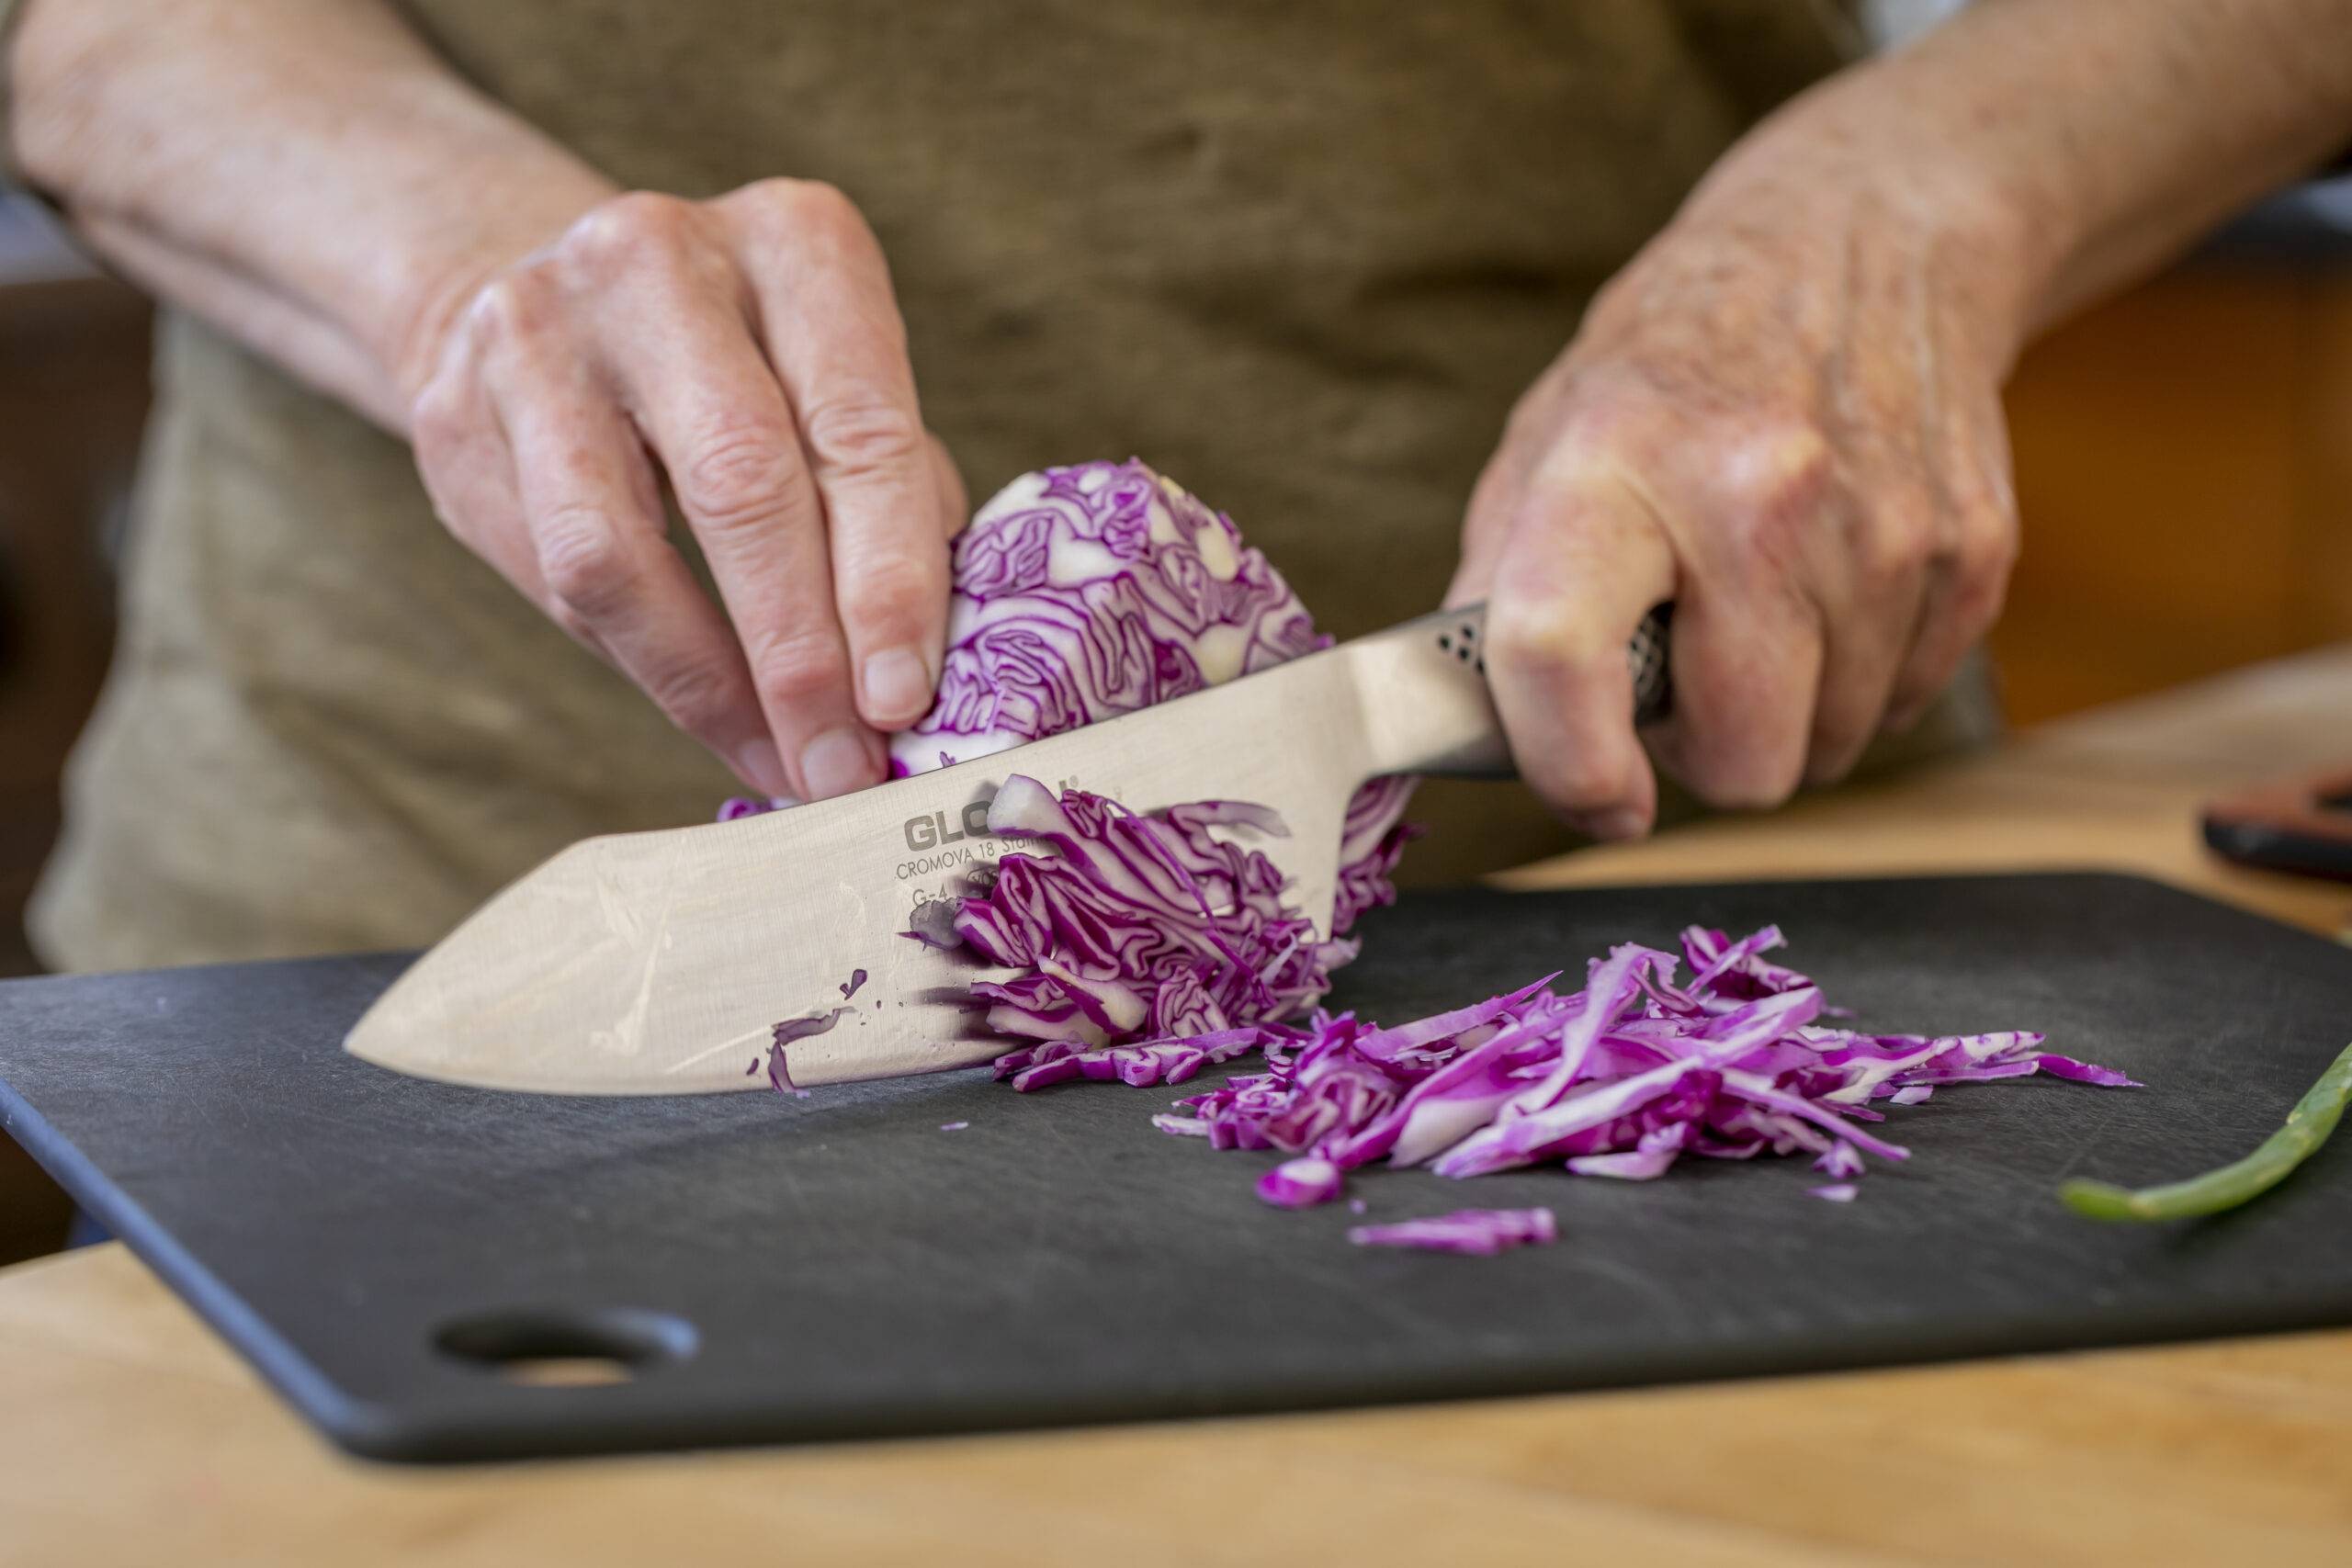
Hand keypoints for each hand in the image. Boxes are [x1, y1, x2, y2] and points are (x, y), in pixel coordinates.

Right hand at [404, 180, 965, 800]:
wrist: (553, 295)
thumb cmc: (753, 368)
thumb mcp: (842, 385)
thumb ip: (898, 499)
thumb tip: (931, 669)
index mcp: (795, 240)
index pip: (857, 426)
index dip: (886, 579)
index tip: (907, 700)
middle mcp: (658, 261)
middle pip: (740, 485)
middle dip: (802, 651)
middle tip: (848, 762)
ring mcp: (537, 331)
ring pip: (617, 552)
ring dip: (712, 686)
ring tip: (785, 766)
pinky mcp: (454, 418)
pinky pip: (558, 583)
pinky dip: (651, 673)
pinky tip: (719, 724)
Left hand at [1449, 114, 2030, 841]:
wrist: (1863, 236)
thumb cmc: (1680, 361)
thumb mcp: (1550, 437)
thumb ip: (1499, 590)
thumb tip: (1467, 730)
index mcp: (1615, 463)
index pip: (1561, 650)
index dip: (1570, 764)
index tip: (1597, 794)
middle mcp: (1757, 495)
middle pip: (1740, 760)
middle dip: (1702, 746)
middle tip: (1682, 660)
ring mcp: (1882, 528)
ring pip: (1825, 751)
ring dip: (1785, 708)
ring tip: (1758, 596)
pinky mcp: (1974, 551)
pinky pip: (1899, 707)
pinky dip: (1858, 675)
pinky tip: (1830, 579)